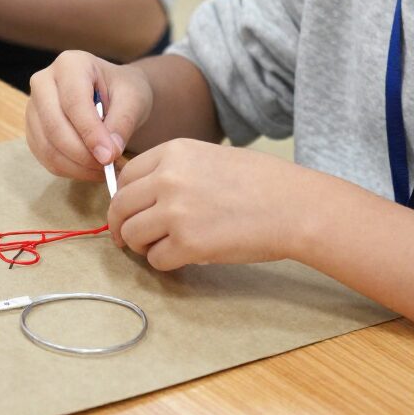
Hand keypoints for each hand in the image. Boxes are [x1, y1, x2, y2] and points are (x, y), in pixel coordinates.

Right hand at [26, 50, 153, 180]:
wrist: (112, 94)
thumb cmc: (123, 91)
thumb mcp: (133, 99)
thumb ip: (122, 122)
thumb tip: (108, 153)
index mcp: (70, 64)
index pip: (74, 102)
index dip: (90, 132)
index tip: (109, 156)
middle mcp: (44, 81)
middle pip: (54, 126)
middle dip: (82, 154)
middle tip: (109, 166)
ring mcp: (34, 107)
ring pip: (47, 146)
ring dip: (77, 166)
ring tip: (104, 169)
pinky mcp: (33, 130)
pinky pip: (46, 158)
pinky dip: (69, 170)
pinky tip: (91, 169)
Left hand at [108, 139, 308, 270]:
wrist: (292, 205)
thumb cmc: (258, 182)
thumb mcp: (208, 157)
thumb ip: (172, 171)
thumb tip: (141, 193)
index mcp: (172, 152)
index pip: (126, 176)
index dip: (123, 198)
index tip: (126, 211)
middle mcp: (167, 178)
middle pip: (121, 206)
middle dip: (121, 225)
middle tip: (128, 238)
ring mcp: (175, 212)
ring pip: (133, 235)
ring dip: (142, 246)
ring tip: (160, 247)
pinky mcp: (188, 245)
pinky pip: (157, 260)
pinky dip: (165, 262)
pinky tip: (182, 256)